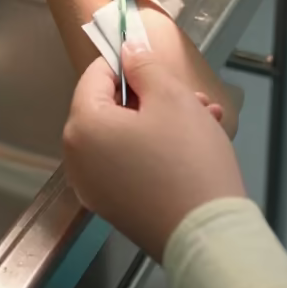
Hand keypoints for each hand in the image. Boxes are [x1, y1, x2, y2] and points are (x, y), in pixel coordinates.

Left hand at [63, 43, 244, 261]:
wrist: (207, 237)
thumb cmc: (187, 162)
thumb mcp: (171, 97)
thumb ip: (143, 65)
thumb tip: (128, 50)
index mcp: (82, 127)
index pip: (95, 75)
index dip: (126, 61)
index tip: (154, 61)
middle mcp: (78, 160)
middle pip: (111, 107)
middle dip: (153, 96)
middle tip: (192, 97)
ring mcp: (95, 188)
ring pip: (125, 135)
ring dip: (163, 121)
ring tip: (205, 120)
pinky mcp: (115, 207)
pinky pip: (130, 163)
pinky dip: (157, 149)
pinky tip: (195, 146)